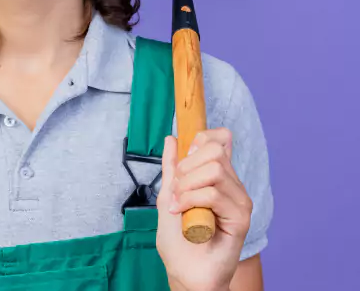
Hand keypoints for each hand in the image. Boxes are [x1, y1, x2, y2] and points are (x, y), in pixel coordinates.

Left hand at [156, 128, 252, 290]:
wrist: (184, 271)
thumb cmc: (177, 238)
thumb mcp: (168, 194)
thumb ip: (172, 168)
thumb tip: (172, 138)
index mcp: (217, 177)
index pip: (221, 139)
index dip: (203, 137)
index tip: (187, 153)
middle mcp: (232, 185)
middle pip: (214, 150)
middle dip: (187, 166)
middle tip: (177, 190)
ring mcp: (239, 200)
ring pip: (214, 170)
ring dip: (187, 186)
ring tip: (179, 205)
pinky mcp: (241, 217)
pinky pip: (213, 194)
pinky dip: (191, 200)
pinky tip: (183, 214)